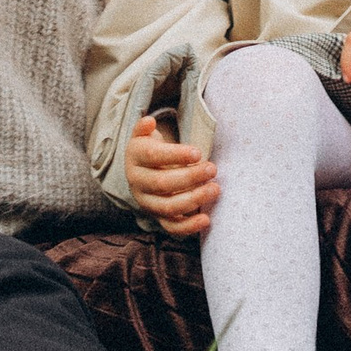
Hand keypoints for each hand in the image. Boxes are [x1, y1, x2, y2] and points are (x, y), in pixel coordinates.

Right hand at [127, 119, 218, 238]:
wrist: (140, 173)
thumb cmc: (149, 151)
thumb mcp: (143, 136)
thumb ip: (143, 128)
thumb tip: (149, 122)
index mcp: (135, 159)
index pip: (153, 157)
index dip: (176, 155)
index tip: (198, 152)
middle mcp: (138, 183)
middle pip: (162, 183)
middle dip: (190, 177)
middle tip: (212, 169)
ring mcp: (147, 203)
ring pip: (168, 207)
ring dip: (194, 199)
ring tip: (215, 189)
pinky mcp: (158, 218)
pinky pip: (172, 228)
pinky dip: (189, 227)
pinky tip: (206, 219)